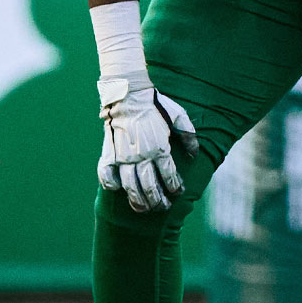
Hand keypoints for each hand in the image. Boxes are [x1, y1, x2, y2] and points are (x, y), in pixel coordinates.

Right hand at [97, 73, 197, 211]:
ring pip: (130, 186)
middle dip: (158, 201)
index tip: (177, 192)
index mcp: (159, 148)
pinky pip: (106, 174)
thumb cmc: (156, 105)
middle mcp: (141, 156)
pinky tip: (117, 190)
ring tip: (143, 209)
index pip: (169, 176)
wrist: (128, 94)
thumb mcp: (179, 116)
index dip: (174, 187)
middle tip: (162, 208)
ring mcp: (123, 156)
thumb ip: (189, 136)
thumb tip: (195, 155)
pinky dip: (110, 184)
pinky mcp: (109, 153)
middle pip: (150, 187)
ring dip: (138, 201)